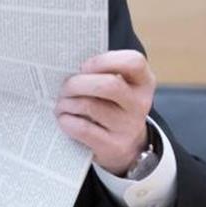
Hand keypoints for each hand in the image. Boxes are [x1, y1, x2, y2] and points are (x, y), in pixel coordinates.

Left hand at [54, 50, 156, 175]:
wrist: (127, 146)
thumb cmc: (112, 105)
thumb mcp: (118, 86)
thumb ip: (102, 72)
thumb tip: (67, 66)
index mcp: (143, 82)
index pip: (133, 62)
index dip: (103, 61)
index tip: (83, 67)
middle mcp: (140, 104)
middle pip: (107, 85)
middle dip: (77, 83)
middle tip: (65, 88)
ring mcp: (128, 127)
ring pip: (89, 106)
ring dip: (66, 103)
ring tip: (62, 104)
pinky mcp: (113, 146)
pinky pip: (82, 128)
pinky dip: (67, 121)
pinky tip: (64, 119)